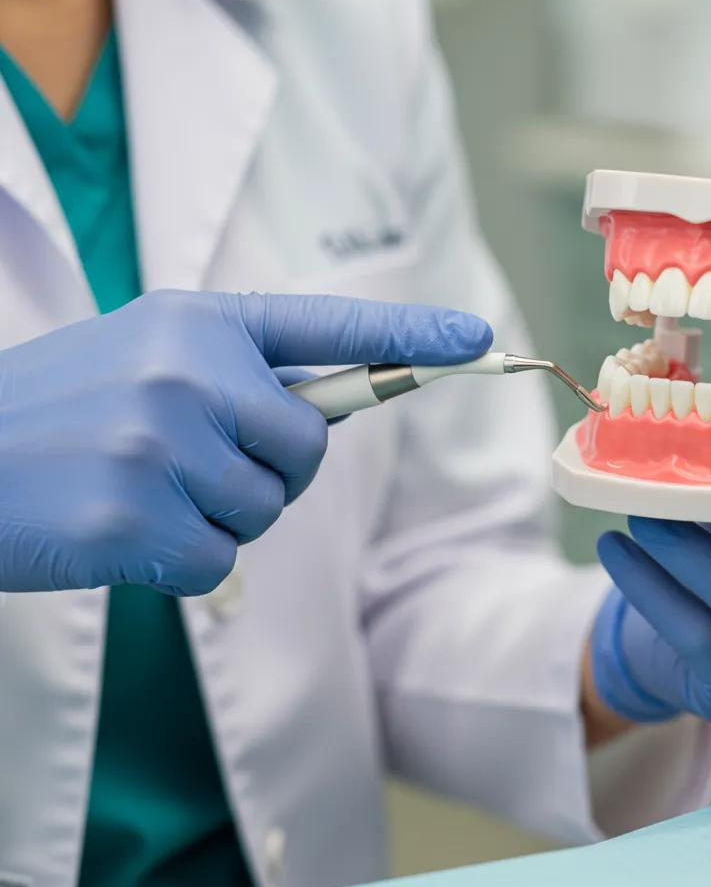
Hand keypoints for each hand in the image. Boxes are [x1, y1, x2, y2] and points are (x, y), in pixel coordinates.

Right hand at [0, 290, 490, 594]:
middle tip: (197, 468)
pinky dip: (184, 563)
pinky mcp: (131, 519)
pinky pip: (220, 561)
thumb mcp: (145, 360)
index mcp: (196, 322)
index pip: (329, 324)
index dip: (410, 334)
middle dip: (273, 472)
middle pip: (309, 446)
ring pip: (265, 508)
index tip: (476, 340)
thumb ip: (237, 379)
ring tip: (143, 492)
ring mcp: (158, 442)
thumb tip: (323, 421)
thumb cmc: (58, 415)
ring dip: (220, 517)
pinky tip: (122, 533)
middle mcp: (187, 370)